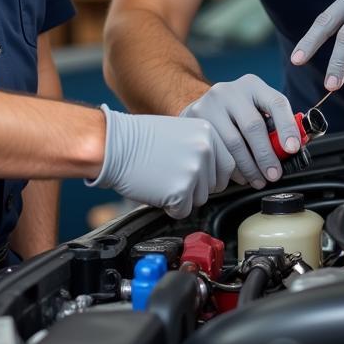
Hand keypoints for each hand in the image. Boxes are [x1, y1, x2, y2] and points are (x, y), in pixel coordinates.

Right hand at [87, 104, 220, 218]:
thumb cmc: (140, 139)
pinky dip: (170, 207)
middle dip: (197, 186)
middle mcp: (206, 150)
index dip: (214, 176)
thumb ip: (203, 148)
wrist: (114, 145)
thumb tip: (218, 172)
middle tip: (173, 175)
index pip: (229, 165)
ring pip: (201, 199)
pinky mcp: (180, 191)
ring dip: (183, 196)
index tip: (203, 178)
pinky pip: (184, 211)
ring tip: (163, 178)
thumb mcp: (182, 131)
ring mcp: (194, 170)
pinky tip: (157, 189)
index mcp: (208, 133)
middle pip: (216, 185)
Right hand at [181, 74, 300, 189]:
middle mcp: (229, 90)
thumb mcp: (256, 108)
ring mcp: (209, 103)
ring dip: (249, 166)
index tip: (293, 149)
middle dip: (266, 155)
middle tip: (274, 174)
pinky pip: (216, 150)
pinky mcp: (194, 119)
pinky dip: (230, 168)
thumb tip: (297, 145)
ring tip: (257, 179)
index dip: (287, 127)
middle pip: (253, 126)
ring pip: (233, 142)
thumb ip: (275, 123)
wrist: (199, 108)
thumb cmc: (236, 113)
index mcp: (252, 85)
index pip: (276, 102)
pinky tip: (238, 175)